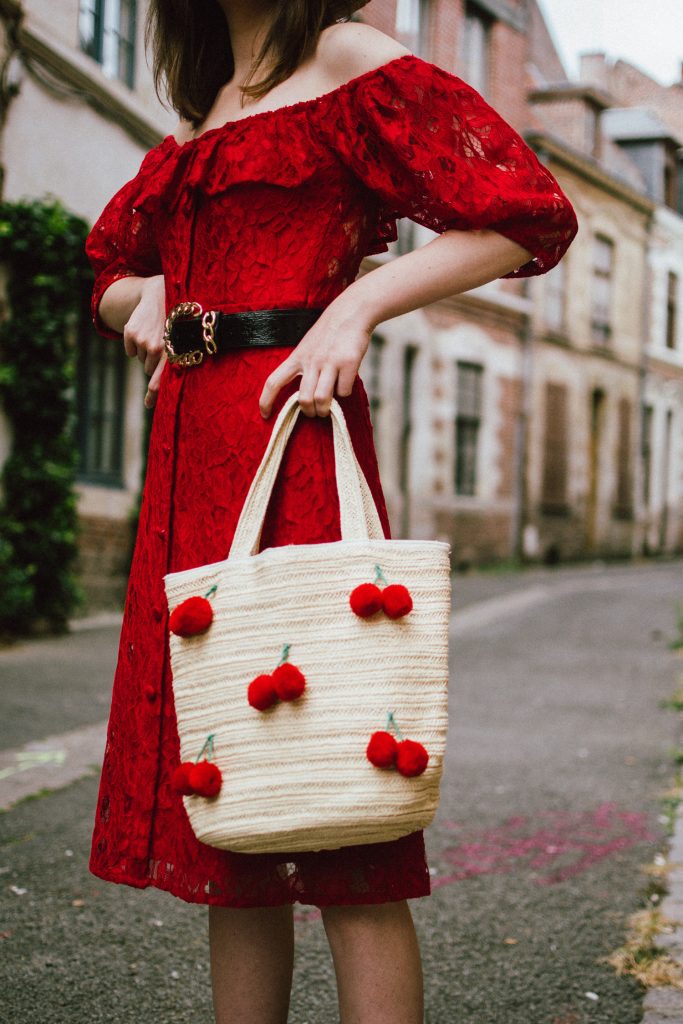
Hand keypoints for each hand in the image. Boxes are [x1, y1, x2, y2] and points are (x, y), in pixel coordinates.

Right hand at [121, 275, 165, 404]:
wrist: (162, 295)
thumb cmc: (175, 326)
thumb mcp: (179, 345)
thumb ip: (169, 371)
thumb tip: (153, 400)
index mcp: (174, 352)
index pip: (160, 379)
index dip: (153, 394)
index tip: (148, 404)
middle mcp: (158, 347)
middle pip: (148, 369)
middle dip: (153, 361)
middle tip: (162, 343)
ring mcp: (143, 340)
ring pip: (140, 359)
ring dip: (145, 351)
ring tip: (155, 334)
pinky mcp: (131, 332)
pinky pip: (130, 351)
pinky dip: (134, 344)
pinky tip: (144, 330)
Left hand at [259, 297, 373, 418]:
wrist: (351, 311)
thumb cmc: (329, 332)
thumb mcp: (307, 346)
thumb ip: (303, 366)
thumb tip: (304, 396)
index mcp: (297, 357)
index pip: (274, 382)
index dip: (266, 401)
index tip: (264, 415)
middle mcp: (311, 361)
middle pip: (303, 399)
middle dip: (309, 412)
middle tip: (315, 411)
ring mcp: (330, 362)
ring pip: (322, 399)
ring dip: (325, 410)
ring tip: (328, 408)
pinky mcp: (348, 363)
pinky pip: (344, 391)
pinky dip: (344, 393)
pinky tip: (345, 384)